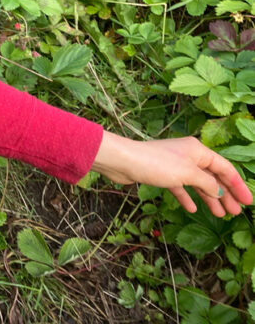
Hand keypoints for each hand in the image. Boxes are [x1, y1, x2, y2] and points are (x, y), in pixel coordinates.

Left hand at [91, 131, 252, 215]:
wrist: (123, 161)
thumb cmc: (156, 164)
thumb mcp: (187, 174)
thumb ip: (207, 183)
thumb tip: (220, 191)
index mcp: (198, 150)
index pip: (225, 168)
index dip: (238, 185)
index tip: (248, 202)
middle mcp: (188, 155)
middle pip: (212, 176)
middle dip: (225, 194)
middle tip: (235, 213)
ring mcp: (174, 165)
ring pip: (197, 183)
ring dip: (209, 198)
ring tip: (220, 215)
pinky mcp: (161, 174)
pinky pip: (180, 187)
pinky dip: (187, 197)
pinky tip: (192, 210)